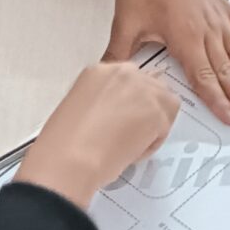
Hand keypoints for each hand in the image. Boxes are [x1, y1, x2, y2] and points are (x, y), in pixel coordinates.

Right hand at [16, 63, 178, 207]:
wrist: (69, 159)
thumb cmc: (64, 143)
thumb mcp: (78, 107)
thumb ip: (103, 102)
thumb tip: (118, 114)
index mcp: (99, 71)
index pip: (130, 80)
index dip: (130, 102)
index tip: (123, 118)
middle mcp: (124, 73)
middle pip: (152, 86)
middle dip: (146, 109)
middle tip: (131, 133)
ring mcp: (144, 90)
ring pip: (165, 105)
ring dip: (154, 124)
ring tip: (129, 144)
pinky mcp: (157, 112)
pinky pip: (164, 128)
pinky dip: (151, 143)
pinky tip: (129, 152)